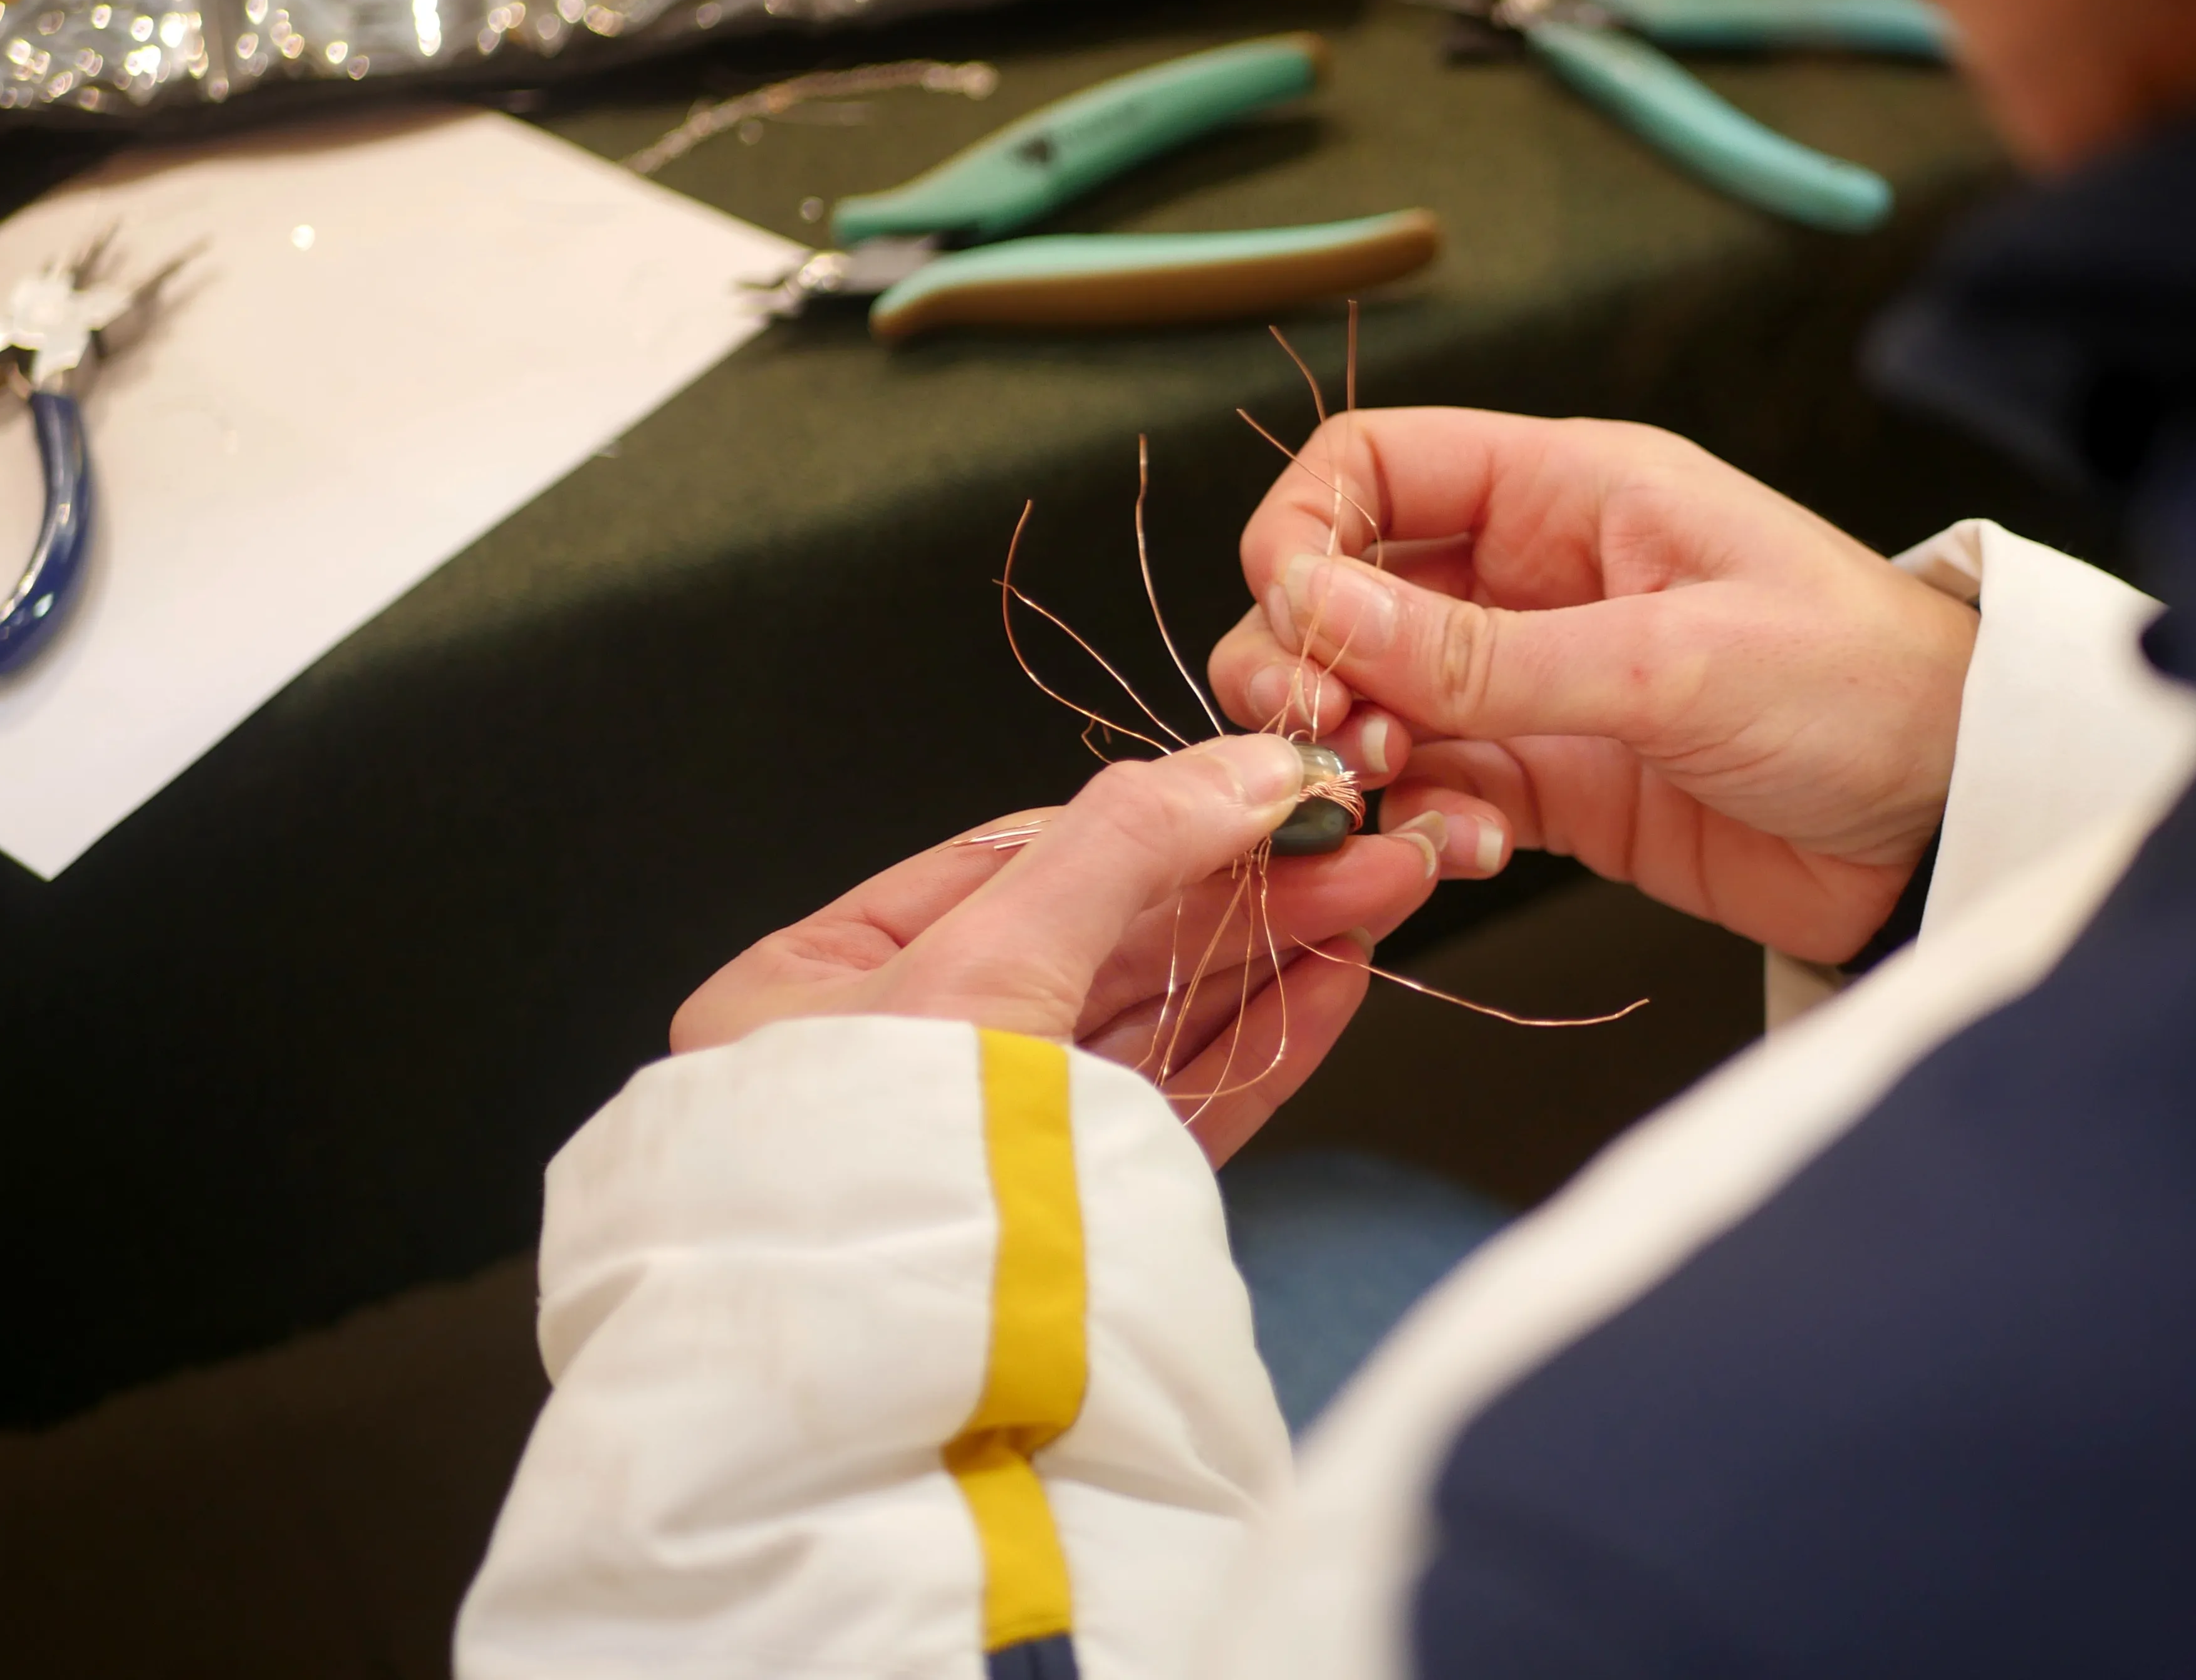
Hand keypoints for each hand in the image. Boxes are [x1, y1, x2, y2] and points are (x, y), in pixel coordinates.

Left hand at [670, 735, 1441, 1162]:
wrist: (896, 1426)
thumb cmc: (882, 1192)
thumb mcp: (986, 967)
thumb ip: (1122, 849)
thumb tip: (1243, 768)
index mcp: (817, 992)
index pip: (1015, 866)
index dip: (1160, 818)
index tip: (1273, 789)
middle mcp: (899, 1066)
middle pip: (1103, 940)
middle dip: (1246, 887)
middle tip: (1365, 843)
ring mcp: (997, 1149)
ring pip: (1155, 1021)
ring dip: (1274, 952)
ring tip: (1378, 894)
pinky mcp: (1076, 1223)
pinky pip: (1178, 1107)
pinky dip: (1262, 1042)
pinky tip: (1336, 979)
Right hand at [1208, 412, 1976, 961]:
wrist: (1958, 826)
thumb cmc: (1866, 690)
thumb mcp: (1673, 660)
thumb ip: (1485, 653)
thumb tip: (1316, 611)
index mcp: (1567, 490)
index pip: (1373, 464)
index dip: (1304, 531)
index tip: (1296, 624)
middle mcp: (1534, 575)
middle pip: (1345, 588)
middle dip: (1308, 660)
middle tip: (1330, 736)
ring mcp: (1537, 684)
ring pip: (1375, 699)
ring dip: (1357, 753)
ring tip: (1396, 797)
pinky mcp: (1555, 785)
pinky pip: (1437, 793)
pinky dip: (1425, 826)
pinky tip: (1468, 852)